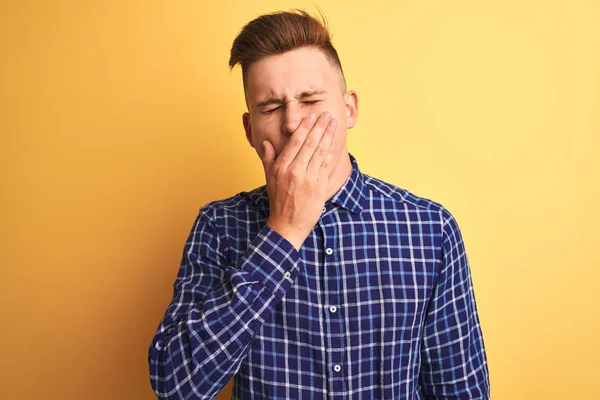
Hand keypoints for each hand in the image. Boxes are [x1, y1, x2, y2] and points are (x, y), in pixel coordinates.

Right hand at [261, 112, 337, 250]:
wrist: (287, 225)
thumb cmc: (278, 202)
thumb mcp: (269, 179)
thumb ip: (268, 159)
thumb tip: (266, 142)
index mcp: (281, 167)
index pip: (295, 142)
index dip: (305, 128)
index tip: (312, 117)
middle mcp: (294, 171)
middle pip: (309, 144)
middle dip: (319, 127)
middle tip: (327, 115)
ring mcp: (307, 179)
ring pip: (319, 152)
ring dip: (328, 136)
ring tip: (334, 124)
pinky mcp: (318, 187)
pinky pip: (326, 166)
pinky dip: (331, 153)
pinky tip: (335, 143)